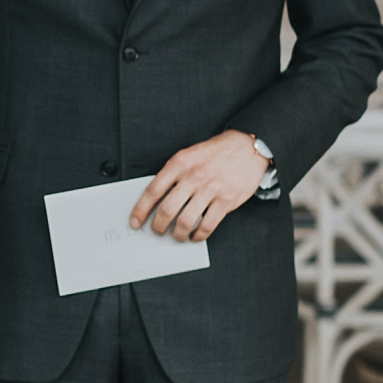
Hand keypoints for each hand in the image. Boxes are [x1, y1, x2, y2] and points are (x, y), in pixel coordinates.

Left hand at [130, 130, 266, 242]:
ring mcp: (211, 189)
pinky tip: (196, 236)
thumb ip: (174, 174)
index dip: (141, 210)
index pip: (153, 191)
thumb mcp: (189, 154)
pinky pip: (207, 225)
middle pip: (167, 209)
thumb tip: (157, 199)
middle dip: (158, 226)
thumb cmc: (216, 152)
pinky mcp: (226, 200)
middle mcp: (194, 176)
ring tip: (177, 235)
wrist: (247, 147)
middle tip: (157, 230)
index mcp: (180, 163)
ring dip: (178, 234)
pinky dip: (199, 235)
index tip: (135, 221)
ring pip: (186, 221)